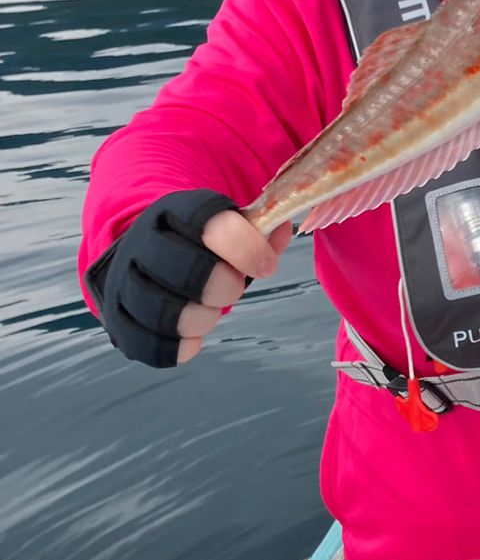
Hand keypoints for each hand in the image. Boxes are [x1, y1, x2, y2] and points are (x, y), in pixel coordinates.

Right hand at [85, 189, 292, 367]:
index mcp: (174, 211)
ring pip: (164, 313)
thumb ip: (259, 229)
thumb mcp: (226, 225)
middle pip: (186, 270)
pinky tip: (193, 337)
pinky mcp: (118, 321)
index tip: (266, 266)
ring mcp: (123, 283)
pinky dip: (180, 347)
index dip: (246, 247)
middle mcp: (142, 243)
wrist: (140, 257)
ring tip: (211, 310)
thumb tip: (281, 231)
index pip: (210, 223)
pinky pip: (149, 346)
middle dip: (224, 287)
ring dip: (202, 319)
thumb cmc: (198, 243)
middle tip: (234, 288)